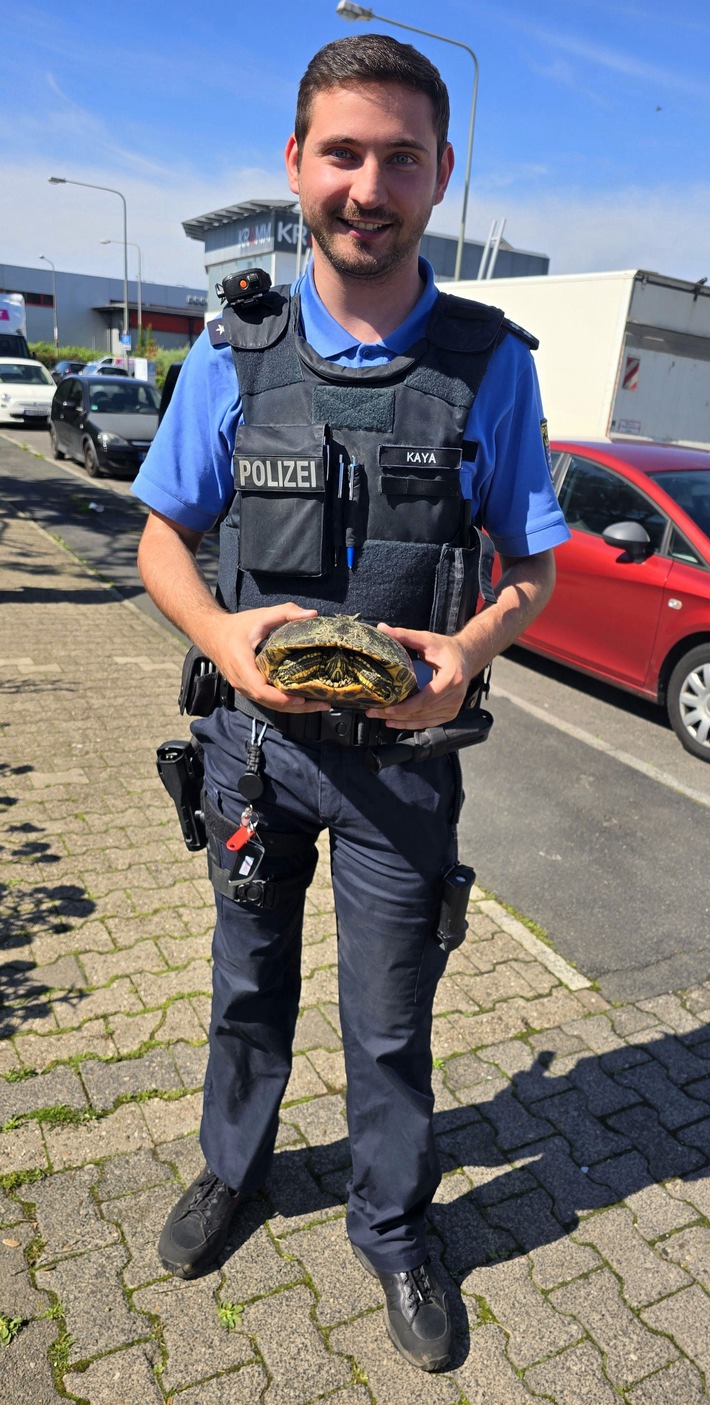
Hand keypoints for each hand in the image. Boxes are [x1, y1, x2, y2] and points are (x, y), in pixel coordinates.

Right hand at [207, 604, 329, 713]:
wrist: (211, 633)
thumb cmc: (236, 626)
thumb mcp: (261, 616)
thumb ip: (285, 612)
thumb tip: (312, 614)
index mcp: (242, 664)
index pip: (261, 690)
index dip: (281, 698)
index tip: (301, 699)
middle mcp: (240, 681)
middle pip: (269, 702)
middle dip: (295, 707)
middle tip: (321, 704)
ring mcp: (242, 687)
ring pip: (268, 704)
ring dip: (291, 708)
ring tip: (316, 704)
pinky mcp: (246, 688)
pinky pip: (265, 700)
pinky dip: (283, 703)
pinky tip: (300, 700)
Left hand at [365, 622, 483, 727]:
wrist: (467, 657)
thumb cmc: (446, 648)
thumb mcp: (426, 639)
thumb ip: (404, 635)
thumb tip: (381, 628)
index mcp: (451, 678)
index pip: (426, 698)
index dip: (406, 706)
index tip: (386, 708)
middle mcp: (455, 696)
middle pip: (422, 711)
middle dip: (396, 714)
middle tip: (373, 712)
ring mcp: (454, 707)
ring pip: (423, 719)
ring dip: (401, 721)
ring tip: (379, 717)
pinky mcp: (450, 713)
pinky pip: (429, 722)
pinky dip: (411, 724)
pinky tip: (394, 722)